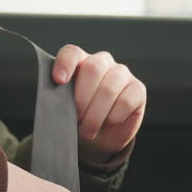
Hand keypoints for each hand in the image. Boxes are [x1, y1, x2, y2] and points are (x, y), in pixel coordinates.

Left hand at [53, 45, 146, 161]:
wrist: (97, 138)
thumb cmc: (78, 119)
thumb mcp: (64, 109)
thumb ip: (58, 99)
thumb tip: (54, 103)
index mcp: (79, 62)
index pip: (72, 53)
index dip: (65, 64)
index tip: (59, 80)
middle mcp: (101, 63)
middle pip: (93, 68)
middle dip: (83, 98)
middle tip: (77, 119)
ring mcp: (122, 74)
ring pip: (110, 87)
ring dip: (96, 114)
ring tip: (88, 130)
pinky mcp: (137, 89)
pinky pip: (126, 100)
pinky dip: (114, 117)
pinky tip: (108, 123)